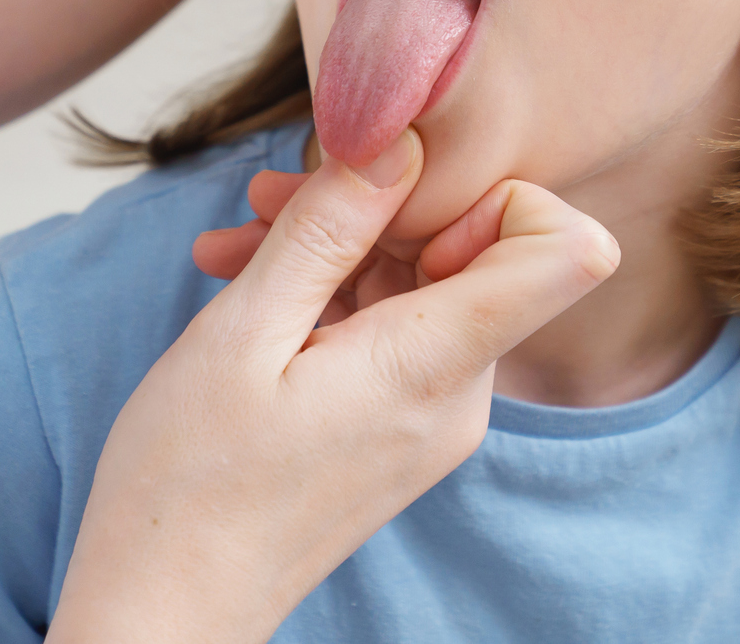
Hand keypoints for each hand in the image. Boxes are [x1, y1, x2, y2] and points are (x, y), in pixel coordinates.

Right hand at [48, 129, 618, 643]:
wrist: (167, 609)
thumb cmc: (188, 483)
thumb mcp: (243, 332)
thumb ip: (327, 232)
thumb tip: (399, 143)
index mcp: (435, 365)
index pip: (571, 251)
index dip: (503, 192)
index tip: (398, 193)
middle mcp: (459, 393)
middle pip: (481, 252)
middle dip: (383, 206)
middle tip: (270, 198)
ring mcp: (433, 415)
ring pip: (425, 284)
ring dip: (338, 247)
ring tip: (237, 243)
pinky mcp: (400, 427)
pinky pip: (395, 329)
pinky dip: (330, 294)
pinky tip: (249, 284)